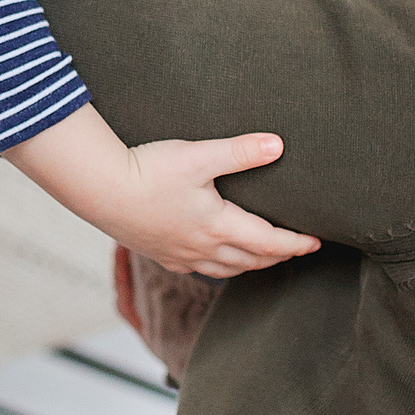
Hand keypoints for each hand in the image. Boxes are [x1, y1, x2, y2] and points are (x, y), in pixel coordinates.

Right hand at [4, 108, 316, 279]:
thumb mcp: (198, 155)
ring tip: (263, 257)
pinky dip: (219, 266)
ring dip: (250, 265)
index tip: (316, 243)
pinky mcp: (159, 253)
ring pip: (226, 269)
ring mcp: (179, 255)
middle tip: (296, 251)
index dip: (295, 243)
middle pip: (251, 261)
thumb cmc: (148, 171)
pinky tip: (215, 258)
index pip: (269, 242)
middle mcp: (202, 248)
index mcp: (218, 226)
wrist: (99, 190)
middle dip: (277, 257)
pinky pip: (198, 268)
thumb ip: (240, 152)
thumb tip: (279, 145)